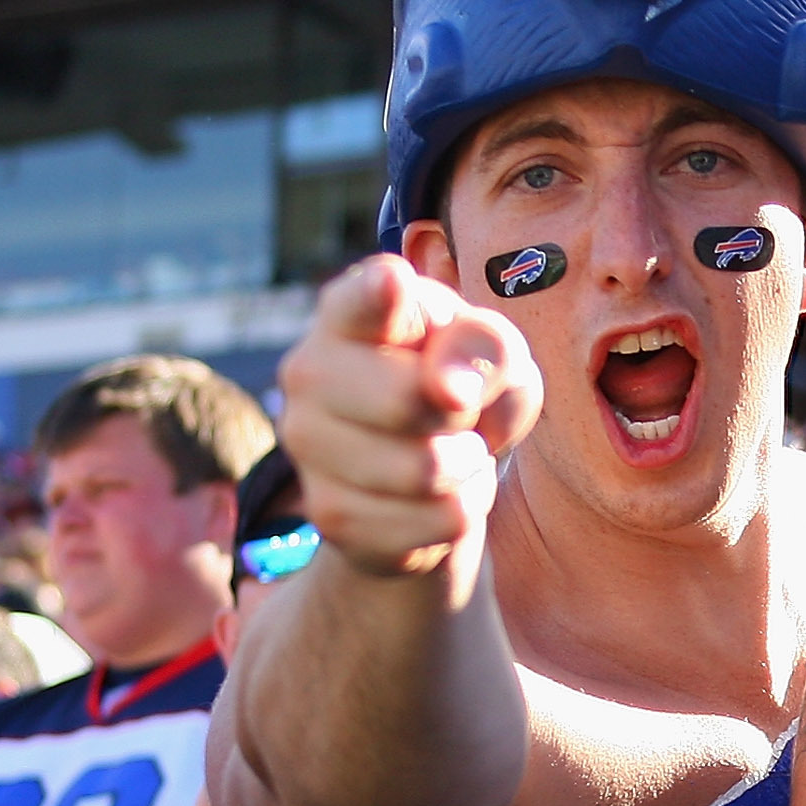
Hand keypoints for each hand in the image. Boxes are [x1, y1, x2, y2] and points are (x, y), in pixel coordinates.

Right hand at [277, 254, 540, 578]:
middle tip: (461, 410)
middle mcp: (309, 371)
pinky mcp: (330, 514)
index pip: (360, 299)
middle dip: (465, 414)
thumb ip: (486, 350)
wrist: (433, 478)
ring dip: (469, 466)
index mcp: (353, 313)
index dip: (380, 293)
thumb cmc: (466, 389)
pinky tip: (438, 494)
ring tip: (454, 451)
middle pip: (409, 400)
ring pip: (427, 470)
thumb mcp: (498, 358)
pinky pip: (438, 521)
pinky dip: (462, 511)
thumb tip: (447, 386)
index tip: (393, 284)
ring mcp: (307, 444)